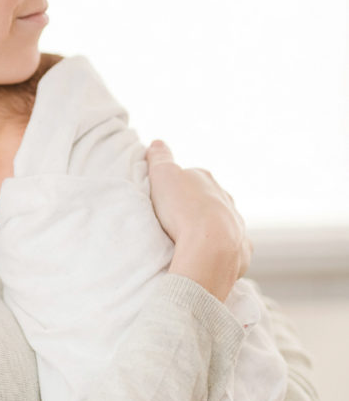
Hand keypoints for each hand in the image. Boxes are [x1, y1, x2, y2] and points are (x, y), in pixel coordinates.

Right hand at [146, 140, 251, 300]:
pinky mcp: (242, 250)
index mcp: (206, 179)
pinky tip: (208, 256)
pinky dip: (222, 250)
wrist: (211, 247)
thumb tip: (157, 143)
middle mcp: (226, 199)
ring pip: (223, 223)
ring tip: (189, 242)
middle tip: (174, 221)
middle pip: (208, 200)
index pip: (190, 176)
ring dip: (209, 229)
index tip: (163, 198)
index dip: (175, 186)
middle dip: (195, 207)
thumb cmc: (183, 208)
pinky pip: (232, 248)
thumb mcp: (163, 175)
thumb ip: (160, 158)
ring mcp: (237, 225)